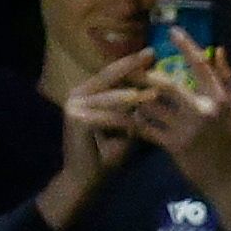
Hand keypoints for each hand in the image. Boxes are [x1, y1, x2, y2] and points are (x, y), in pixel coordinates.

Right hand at [35, 55, 149, 227]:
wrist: (87, 178)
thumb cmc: (109, 152)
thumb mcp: (126, 123)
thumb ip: (135, 105)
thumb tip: (156, 86)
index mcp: (88, 91)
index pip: (113, 73)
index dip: (132, 63)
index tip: (153, 52)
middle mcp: (77, 93)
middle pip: (109, 76)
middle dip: (132, 66)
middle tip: (151, 55)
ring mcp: (73, 105)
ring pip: (110, 98)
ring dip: (133, 97)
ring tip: (154, 94)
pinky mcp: (75, 120)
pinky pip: (107, 117)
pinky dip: (124, 121)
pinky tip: (138, 124)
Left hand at [121, 43, 230, 227]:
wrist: (226, 177)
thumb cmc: (230, 140)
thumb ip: (226, 79)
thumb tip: (218, 50)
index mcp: (219, 98)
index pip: (201, 65)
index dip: (186, 46)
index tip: (172, 31)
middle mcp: (203, 111)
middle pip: (166, 84)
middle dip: (145, 75)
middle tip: (130, 67)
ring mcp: (186, 128)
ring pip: (151, 105)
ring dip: (138, 99)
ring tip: (129, 95)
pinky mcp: (173, 145)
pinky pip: (146, 126)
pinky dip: (137, 120)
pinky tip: (133, 118)